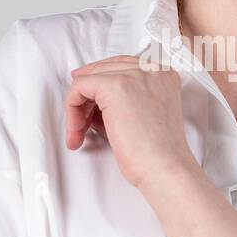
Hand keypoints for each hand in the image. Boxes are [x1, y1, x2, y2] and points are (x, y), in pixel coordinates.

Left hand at [64, 55, 199, 191]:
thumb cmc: (156, 153)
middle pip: (104, 70)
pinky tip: (77, 130)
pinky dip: (72, 108)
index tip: (84, 100)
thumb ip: (122, 101)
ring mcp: (135, 75)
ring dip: (77, 107)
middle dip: (86, 98)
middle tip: (78, 124)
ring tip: (78, 134)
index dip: (98, 84)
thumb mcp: (142, 116)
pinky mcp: (115, 86)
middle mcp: (152, 69)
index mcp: (164, 74)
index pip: (121, 67)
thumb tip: (91, 100)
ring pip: (89, 78)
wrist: (164, 169)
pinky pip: (80, 87)